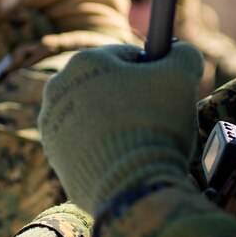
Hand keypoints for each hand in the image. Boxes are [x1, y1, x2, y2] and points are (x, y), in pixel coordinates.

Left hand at [39, 42, 203, 212]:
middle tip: (154, 117)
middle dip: (128, 96)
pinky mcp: (53, 154)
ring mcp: (52, 122)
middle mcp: (58, 86)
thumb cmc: (155, 124)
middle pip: (107, 84)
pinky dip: (101, 145)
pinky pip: (83, 140)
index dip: (154, 72)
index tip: (165, 90)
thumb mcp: (181, 76)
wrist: (131, 186)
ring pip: (93, 112)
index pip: (129, 57)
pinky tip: (121, 155)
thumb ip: (183, 53)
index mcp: (85, 60)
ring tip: (137, 140)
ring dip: (113, 120)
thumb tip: (181, 50)